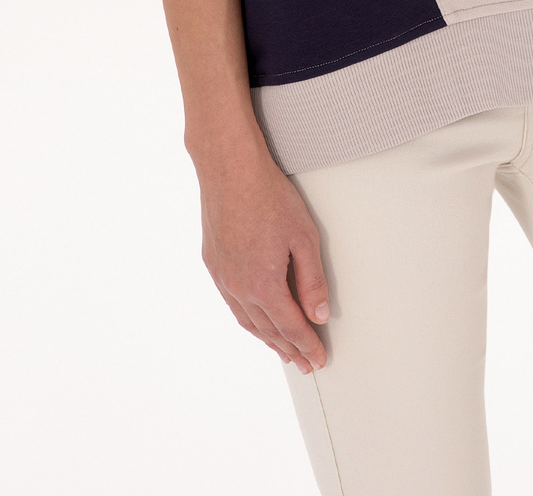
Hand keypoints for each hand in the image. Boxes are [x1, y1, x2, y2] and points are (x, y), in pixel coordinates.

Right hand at [195, 143, 330, 373]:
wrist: (231, 170)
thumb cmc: (269, 197)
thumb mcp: (304, 238)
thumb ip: (312, 281)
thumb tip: (319, 314)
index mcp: (264, 285)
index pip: (291, 327)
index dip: (307, 345)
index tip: (318, 359)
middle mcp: (239, 288)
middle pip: (268, 331)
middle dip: (289, 349)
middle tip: (305, 362)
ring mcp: (222, 277)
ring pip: (247, 321)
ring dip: (267, 339)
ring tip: (283, 350)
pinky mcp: (213, 264)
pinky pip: (232, 304)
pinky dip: (248, 319)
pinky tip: (256, 320)